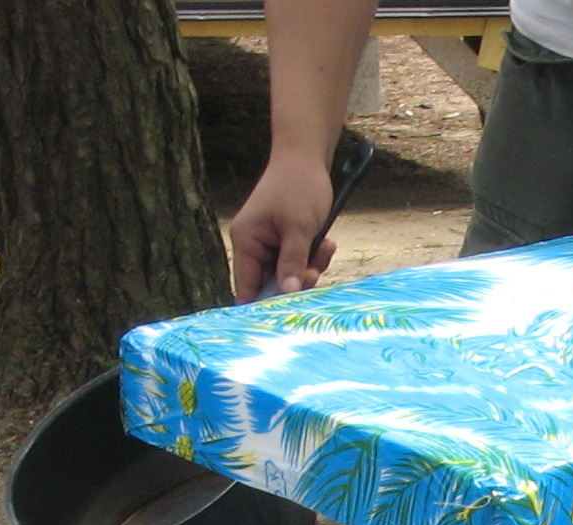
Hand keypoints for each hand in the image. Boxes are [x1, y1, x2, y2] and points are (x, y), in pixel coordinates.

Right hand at [228, 151, 338, 297]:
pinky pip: (299, 262)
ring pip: (289, 275)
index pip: (246, 286)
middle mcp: (253, 245)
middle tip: (315, 270)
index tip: (285, 317)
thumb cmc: (299, 187)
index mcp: (246, 241)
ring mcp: (269, 244)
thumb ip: (292, 262)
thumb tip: (287, 293)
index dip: (263, 305)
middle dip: (297, 282)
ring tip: (324, 247)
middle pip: (271, 285)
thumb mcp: (299, 228)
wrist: (306, 158)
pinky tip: (326, 243)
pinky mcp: (285, 241)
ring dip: (310, 268)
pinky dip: (314, 258)